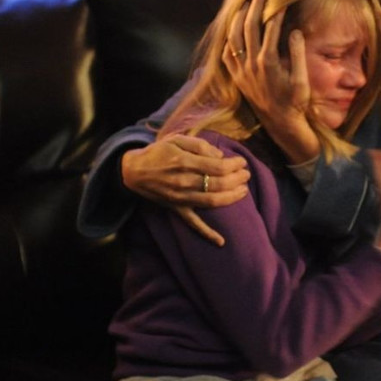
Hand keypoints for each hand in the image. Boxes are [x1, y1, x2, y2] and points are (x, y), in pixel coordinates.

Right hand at [121, 134, 250, 245]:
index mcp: (184, 161)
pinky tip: (221, 241)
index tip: (242, 162)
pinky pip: (193, 223)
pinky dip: (207, 233)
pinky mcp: (177, 209)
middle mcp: (184, 181)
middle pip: (219, 183)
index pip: (218, 166)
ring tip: (244, 191)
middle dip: (237, 179)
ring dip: (232, 198)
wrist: (133, 172)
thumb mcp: (176, 139)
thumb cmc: (158, 153)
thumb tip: (220, 156)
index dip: (234, 165)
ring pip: (212, 201)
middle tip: (246, 175)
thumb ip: (200, 145)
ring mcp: (181, 198)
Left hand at [222, 0, 319, 163]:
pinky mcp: (236, 77)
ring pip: (233, 37)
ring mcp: (241, 71)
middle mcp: (251, 65)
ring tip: (246, 2)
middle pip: (249, 27)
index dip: (275, 11)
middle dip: (255, 5)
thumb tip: (295, 31)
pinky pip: (226, 54)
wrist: (280, 123)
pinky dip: (229, 38)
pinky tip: (234, 28)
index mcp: (268, 63)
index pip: (270, 28)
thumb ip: (298, 55)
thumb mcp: (302, 80)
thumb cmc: (295, 102)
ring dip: (238, 17)